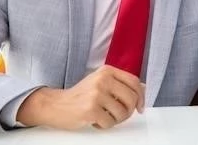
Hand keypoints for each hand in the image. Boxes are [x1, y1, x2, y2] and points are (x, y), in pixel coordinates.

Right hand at [17, 65, 144, 129]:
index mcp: (107, 71)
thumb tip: (142, 91)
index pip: (134, 82)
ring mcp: (96, 94)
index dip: (141, 96)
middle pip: (131, 98)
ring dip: (116, 120)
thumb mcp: (101, 82)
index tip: (140, 107)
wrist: (55, 105)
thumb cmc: (81, 95)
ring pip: (122, 112)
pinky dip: (105, 125)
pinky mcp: (90, 109)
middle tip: (121, 116)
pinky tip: (95, 121)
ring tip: (105, 117)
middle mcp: (103, 80)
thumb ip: (120, 84)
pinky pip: (109, 122)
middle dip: (129, 111)